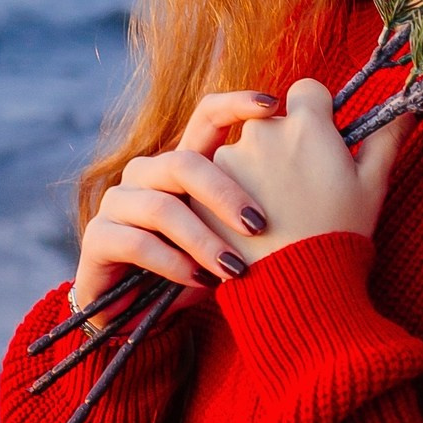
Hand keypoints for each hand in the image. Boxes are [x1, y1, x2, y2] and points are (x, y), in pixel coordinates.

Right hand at [71, 92, 279, 310]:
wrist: (140, 317)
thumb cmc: (199, 271)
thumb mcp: (232, 238)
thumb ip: (260, 208)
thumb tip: (324, 181)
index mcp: (183, 163)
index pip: (205, 116)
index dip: (236, 104)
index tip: (274, 104)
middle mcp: (147, 174)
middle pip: (184, 163)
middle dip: (225, 193)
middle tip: (260, 225)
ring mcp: (119, 203)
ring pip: (163, 208)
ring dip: (204, 240)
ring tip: (236, 271)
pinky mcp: (99, 238)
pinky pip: (138, 244)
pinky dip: (174, 264)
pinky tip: (202, 282)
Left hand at [210, 78, 412, 258]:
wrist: (295, 286)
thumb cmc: (340, 233)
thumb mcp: (374, 184)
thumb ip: (387, 136)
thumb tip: (408, 108)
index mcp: (306, 123)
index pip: (307, 92)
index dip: (318, 115)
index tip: (323, 143)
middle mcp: (263, 131)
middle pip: (274, 121)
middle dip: (286, 144)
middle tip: (303, 187)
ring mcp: (230, 158)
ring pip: (246, 149)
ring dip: (258, 169)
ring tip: (278, 211)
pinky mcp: (207, 187)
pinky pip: (222, 178)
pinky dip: (235, 194)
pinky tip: (253, 224)